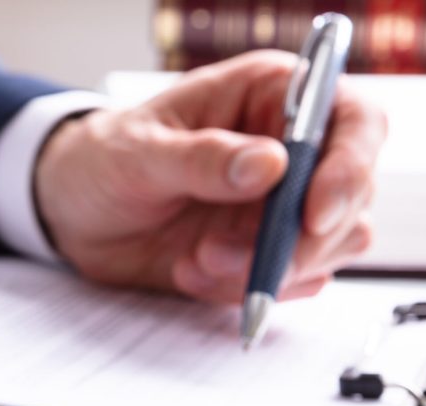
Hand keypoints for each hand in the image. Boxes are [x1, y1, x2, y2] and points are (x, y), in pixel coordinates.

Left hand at [35, 50, 385, 303]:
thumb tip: (271, 164)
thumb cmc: (102, 159)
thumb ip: (201, 158)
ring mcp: (284, 204)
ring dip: (266, 269)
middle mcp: (291, 148)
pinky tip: (192, 272)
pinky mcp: (268, 251)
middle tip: (223, 252)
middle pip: (351, 195)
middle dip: (295, 239)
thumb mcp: (137, 153)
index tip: (313, 215)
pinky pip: (292, 282)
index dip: (350, 166)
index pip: (353, 119)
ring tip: (194, 260)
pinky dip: (246, 289)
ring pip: (330, 247)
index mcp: (270, 95)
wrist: (72, 212)